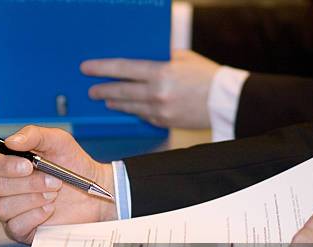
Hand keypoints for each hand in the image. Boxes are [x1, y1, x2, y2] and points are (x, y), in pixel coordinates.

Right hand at [0, 126, 116, 243]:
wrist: (94, 192)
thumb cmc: (74, 165)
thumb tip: (11, 141)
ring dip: (32, 199)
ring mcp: (12, 210)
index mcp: (9, 164)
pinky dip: (34, 216)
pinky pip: (15, 226)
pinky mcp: (21, 229)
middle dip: (28, 184)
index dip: (3, 165)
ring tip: (54, 195)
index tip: (27, 165)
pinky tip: (50, 209)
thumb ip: (33, 135)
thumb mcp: (58, 141)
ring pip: (3, 207)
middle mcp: (6, 187)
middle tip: (54, 182)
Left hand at [81, 50, 219, 128]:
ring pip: (129, 107)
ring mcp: (160, 110)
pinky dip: (134, 112)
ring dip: (115, 104)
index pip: (123, 69)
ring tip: (105, 101)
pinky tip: (127, 109)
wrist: (226, 100)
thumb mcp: (182, 58)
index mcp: (161, 72)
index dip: (101, 68)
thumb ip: (160, 59)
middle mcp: (157, 93)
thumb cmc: (206, 75)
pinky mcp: (164, 122)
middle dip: (103, 90)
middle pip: (121, 92)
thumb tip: (137, 61)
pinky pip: (143, 117)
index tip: (86, 68)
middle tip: (91, 91)